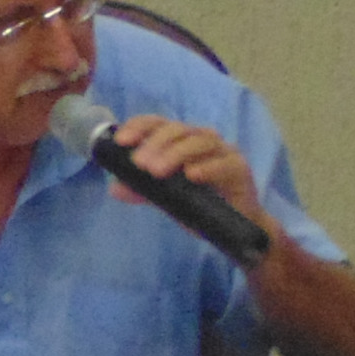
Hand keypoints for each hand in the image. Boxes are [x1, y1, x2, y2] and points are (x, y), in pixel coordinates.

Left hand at [100, 113, 266, 232]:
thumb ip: (143, 191)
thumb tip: (114, 188)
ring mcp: (223, 151)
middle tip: (140, 164)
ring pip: (199, 142)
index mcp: (181, 141)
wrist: (233, 231)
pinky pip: (224, 163)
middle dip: (155, 144)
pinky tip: (191, 176)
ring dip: (176, 154)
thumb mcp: (166, 198)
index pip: (158, 124)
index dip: (139, 127)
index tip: (121, 142)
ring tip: (157, 171)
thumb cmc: (201, 205)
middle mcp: (202, 140)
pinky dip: (207, 167)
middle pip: (177, 130)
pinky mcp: (240, 169)